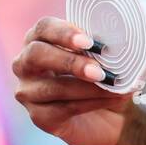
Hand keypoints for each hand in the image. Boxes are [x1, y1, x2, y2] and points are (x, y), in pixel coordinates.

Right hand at [12, 17, 134, 144]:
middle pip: (36, 55)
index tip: (89, 42)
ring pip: (52, 87)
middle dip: (69, 61)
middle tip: (98, 70)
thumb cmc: (102, 72)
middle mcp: (26, 64)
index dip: (64, 33)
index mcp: (41, 39)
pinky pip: (63, 109)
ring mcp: (28, 92)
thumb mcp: (103, 54)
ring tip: (113, 84)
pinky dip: (93, 102)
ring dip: (86, 87)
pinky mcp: (39, 116)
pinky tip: (114, 97)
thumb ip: (101, 45)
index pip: (43, 27)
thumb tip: (119, 40)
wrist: (110, 110)